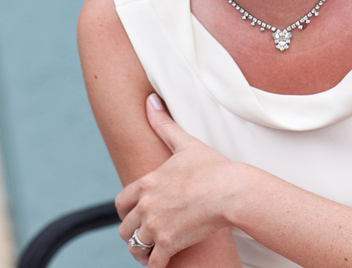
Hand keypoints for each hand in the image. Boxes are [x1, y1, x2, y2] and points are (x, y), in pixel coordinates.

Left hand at [116, 94, 240, 266]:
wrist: (231, 191)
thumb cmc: (211, 166)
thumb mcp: (185, 143)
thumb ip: (164, 124)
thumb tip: (150, 100)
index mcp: (146, 183)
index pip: (120, 203)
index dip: (127, 211)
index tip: (137, 214)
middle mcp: (145, 205)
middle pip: (125, 228)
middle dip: (134, 232)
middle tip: (148, 234)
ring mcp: (155, 225)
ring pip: (135, 247)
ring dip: (143, 250)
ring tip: (154, 249)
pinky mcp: (169, 243)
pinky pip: (152, 264)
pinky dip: (156, 264)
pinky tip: (164, 261)